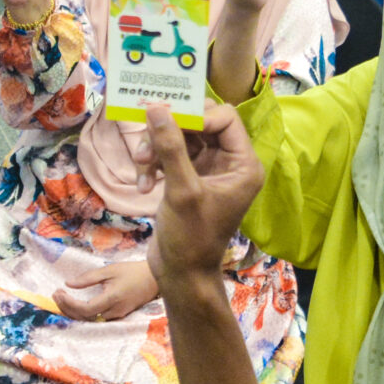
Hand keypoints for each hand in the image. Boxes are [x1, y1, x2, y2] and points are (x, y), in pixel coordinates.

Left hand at [51, 257, 158, 322]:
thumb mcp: (110, 270)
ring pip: (90, 320)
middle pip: (85, 317)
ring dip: (73, 311)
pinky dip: (83, 313)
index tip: (59, 292)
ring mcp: (117, 315)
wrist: (154, 279)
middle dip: (67, 307)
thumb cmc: (132, 271)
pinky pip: (96, 318)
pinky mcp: (118, 315)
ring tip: (62, 297)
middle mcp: (114, 311)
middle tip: (56, 294)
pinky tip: (74, 304)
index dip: (69, 303)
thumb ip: (89, 278)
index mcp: (112, 299)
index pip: (85, 309)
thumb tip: (69, 283)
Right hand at [141, 101, 265, 290]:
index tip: (165, 121)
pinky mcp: (187, 177)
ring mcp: (207, 169)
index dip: (195, 116)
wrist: (181, 274)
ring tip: (141, 166)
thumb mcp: (182, 191)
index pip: (224, 119)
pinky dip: (153, 163)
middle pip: (199, 123)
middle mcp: (229, 163)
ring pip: (179, 137)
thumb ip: (171, 147)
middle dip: (169, 131)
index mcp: (243, 165)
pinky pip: (169, 154)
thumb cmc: (191, 238)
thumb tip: (157, 108)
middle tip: (146, 138)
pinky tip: (143, 184)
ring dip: (155, 148)